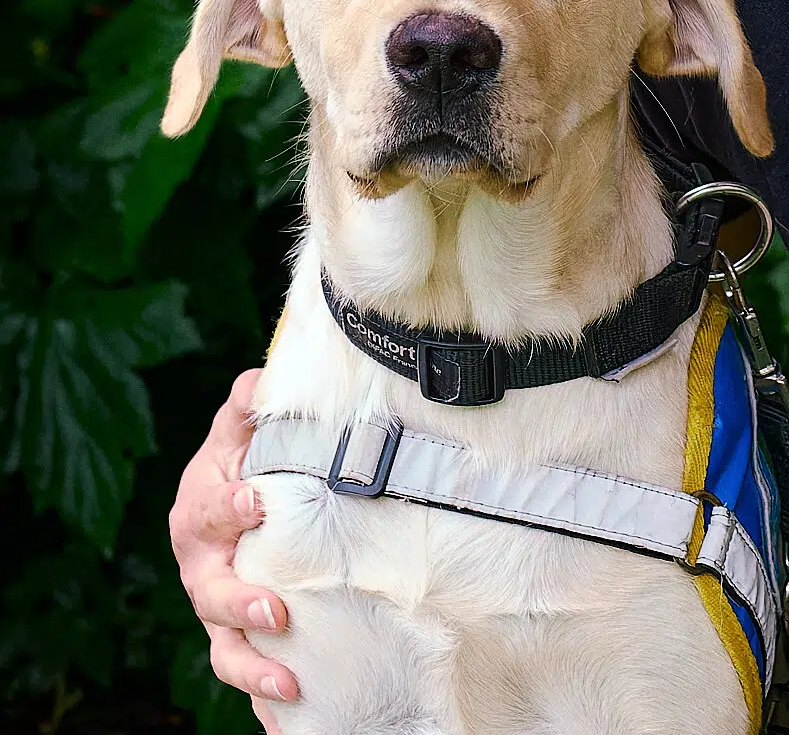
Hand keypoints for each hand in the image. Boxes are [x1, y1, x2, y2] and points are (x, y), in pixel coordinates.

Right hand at [169, 369, 298, 728]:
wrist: (242, 499)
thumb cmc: (244, 461)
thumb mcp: (243, 429)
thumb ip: (250, 405)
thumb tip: (260, 380)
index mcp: (200, 512)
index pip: (210, 510)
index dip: (230, 508)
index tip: (258, 504)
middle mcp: (204, 567)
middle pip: (213, 594)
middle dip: (242, 604)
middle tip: (277, 611)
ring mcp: (221, 610)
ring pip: (226, 648)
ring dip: (254, 669)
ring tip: (289, 683)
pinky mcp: (243, 637)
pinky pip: (251, 673)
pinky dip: (267, 702)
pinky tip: (294, 719)